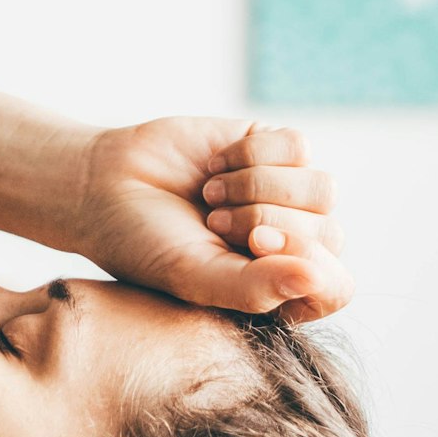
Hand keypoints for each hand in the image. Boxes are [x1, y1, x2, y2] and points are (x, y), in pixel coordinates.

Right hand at [72, 118, 351, 322]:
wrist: (104, 185)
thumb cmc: (144, 245)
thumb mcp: (195, 278)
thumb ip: (256, 288)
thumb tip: (318, 278)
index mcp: (276, 289)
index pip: (333, 287)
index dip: (302, 264)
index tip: (252, 246)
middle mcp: (291, 245)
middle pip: (329, 235)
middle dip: (266, 222)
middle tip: (213, 222)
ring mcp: (288, 196)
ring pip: (322, 190)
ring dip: (257, 189)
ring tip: (211, 196)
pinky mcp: (275, 150)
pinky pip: (299, 147)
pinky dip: (251, 154)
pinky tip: (215, 165)